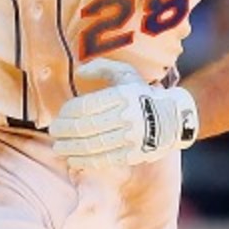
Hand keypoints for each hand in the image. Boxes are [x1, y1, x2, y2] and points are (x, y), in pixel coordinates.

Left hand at [51, 58, 198, 169]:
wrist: (174, 117)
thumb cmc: (142, 93)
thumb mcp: (126, 73)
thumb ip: (102, 68)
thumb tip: (79, 72)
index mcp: (122, 96)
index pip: (86, 106)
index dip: (67, 113)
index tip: (59, 116)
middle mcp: (126, 116)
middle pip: (86, 127)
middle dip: (64, 131)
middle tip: (53, 132)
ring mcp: (130, 137)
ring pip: (92, 145)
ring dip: (70, 148)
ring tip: (58, 147)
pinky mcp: (133, 154)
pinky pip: (104, 160)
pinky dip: (85, 161)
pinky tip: (72, 160)